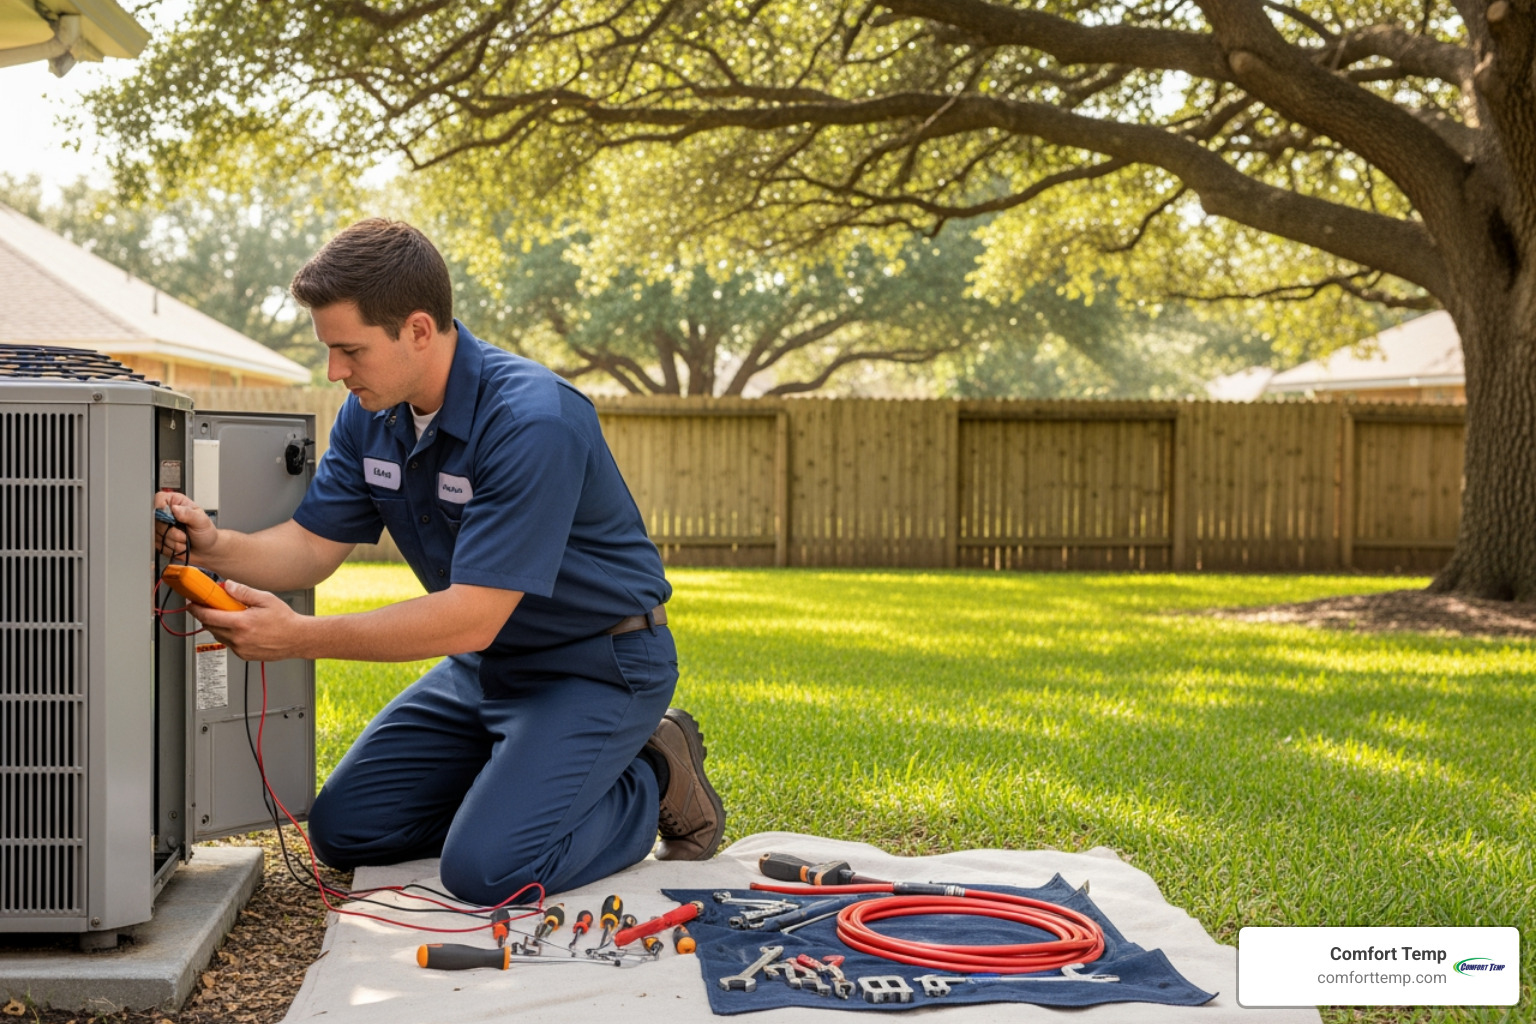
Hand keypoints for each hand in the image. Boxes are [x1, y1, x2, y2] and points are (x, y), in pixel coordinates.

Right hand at [154, 493, 217, 558]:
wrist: (206, 549)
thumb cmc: (205, 533)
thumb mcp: (202, 521)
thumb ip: (189, 514)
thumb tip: (175, 508)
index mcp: (175, 502)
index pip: (159, 500)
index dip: (163, 510)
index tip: (173, 519)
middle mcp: (165, 513)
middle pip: (156, 521)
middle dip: (172, 532)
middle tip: (185, 532)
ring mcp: (160, 527)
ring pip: (157, 535)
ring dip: (174, 542)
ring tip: (184, 539)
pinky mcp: (158, 540)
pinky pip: (159, 545)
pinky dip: (171, 548)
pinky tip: (180, 545)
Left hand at [189, 581, 307, 661]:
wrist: (298, 639)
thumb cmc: (285, 620)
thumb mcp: (265, 599)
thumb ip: (243, 592)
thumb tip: (227, 586)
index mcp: (242, 623)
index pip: (208, 616)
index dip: (196, 608)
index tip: (192, 603)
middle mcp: (238, 638)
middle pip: (210, 626)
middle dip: (207, 615)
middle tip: (212, 605)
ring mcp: (240, 649)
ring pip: (218, 635)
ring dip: (218, 625)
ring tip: (231, 616)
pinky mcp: (243, 655)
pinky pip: (228, 643)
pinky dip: (228, 634)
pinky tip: (241, 628)